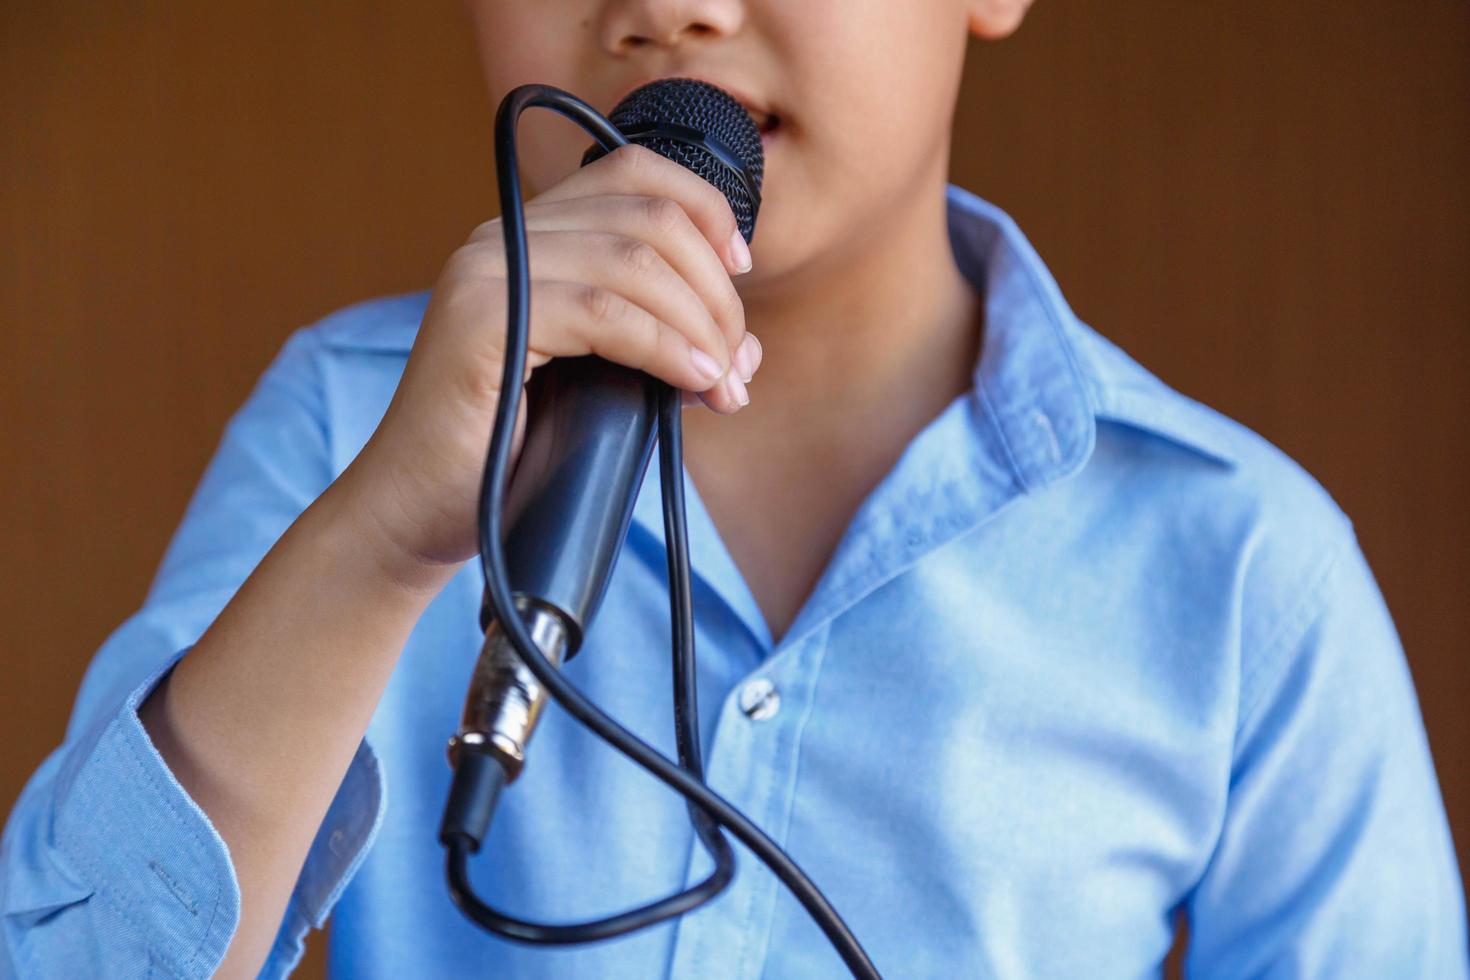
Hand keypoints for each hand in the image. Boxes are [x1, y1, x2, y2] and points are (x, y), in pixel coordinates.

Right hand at [337, 144, 763, 590]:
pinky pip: (603, 312)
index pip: (636, 172)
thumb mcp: (600, 383)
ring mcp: (486, 272)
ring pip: (637, 262)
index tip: (739, 276)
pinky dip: (665, 346)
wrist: (418, 513)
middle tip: (737, 366)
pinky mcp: (481, 319)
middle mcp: (502, 238)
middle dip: (717, 293)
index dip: (707, 211)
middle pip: (651, 217)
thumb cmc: (506, 454)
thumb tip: (746, 347)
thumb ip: (661, 348)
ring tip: (724, 386)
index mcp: (529, 237)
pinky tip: (694, 382)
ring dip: (702, 325)